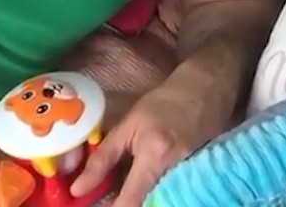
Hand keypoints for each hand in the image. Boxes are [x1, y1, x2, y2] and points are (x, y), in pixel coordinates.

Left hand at [70, 69, 234, 206]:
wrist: (206, 90)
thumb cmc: (164, 103)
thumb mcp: (129, 124)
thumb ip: (104, 157)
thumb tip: (78, 188)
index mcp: (154, 156)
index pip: (131, 200)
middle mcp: (174, 171)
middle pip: (148, 205)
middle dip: (129, 204)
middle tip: (113, 199)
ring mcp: (191, 176)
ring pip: (160, 201)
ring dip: (143, 199)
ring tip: (128, 189)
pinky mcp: (200, 177)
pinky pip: (174, 195)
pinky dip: (159, 195)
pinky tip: (148, 187)